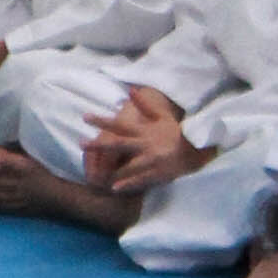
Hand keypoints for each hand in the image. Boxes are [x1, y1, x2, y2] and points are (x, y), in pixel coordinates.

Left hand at [83, 84, 201, 191]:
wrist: (196, 149)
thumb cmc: (176, 133)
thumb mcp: (162, 116)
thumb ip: (145, 105)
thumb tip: (131, 89)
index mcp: (144, 131)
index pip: (119, 124)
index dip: (102, 120)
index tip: (85, 117)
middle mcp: (145, 144)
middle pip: (118, 143)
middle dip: (99, 144)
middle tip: (81, 144)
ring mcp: (151, 160)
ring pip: (127, 165)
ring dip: (111, 170)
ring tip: (93, 174)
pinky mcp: (158, 173)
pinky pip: (140, 179)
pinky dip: (127, 184)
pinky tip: (114, 188)